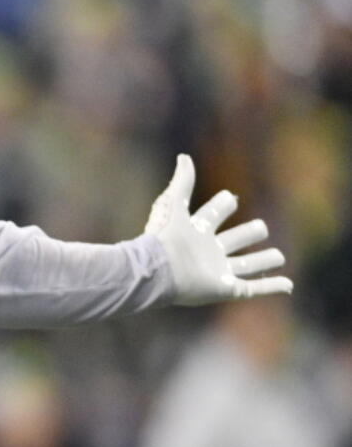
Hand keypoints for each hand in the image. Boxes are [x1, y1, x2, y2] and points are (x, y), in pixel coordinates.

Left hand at [145, 154, 292, 305]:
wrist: (157, 270)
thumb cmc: (163, 237)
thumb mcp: (172, 204)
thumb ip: (182, 181)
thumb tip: (184, 156)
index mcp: (196, 230)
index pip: (214, 214)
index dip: (222, 204)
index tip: (231, 197)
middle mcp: (209, 251)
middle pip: (235, 240)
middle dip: (248, 233)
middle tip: (261, 226)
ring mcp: (218, 271)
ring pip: (247, 265)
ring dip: (263, 261)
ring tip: (279, 256)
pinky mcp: (225, 289)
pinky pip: (253, 289)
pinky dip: (271, 287)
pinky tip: (288, 285)